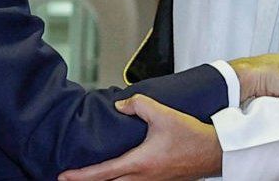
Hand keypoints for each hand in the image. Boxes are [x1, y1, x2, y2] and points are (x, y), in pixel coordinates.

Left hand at [58, 94, 220, 180]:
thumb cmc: (191, 135)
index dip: (81, 176)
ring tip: (88, 177)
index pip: (103, 173)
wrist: (214, 151)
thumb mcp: (163, 113)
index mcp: (140, 163)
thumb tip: (120, 105)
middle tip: (68, 178)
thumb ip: (138, 104)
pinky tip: (115, 174)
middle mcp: (143, 178)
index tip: (64, 176)